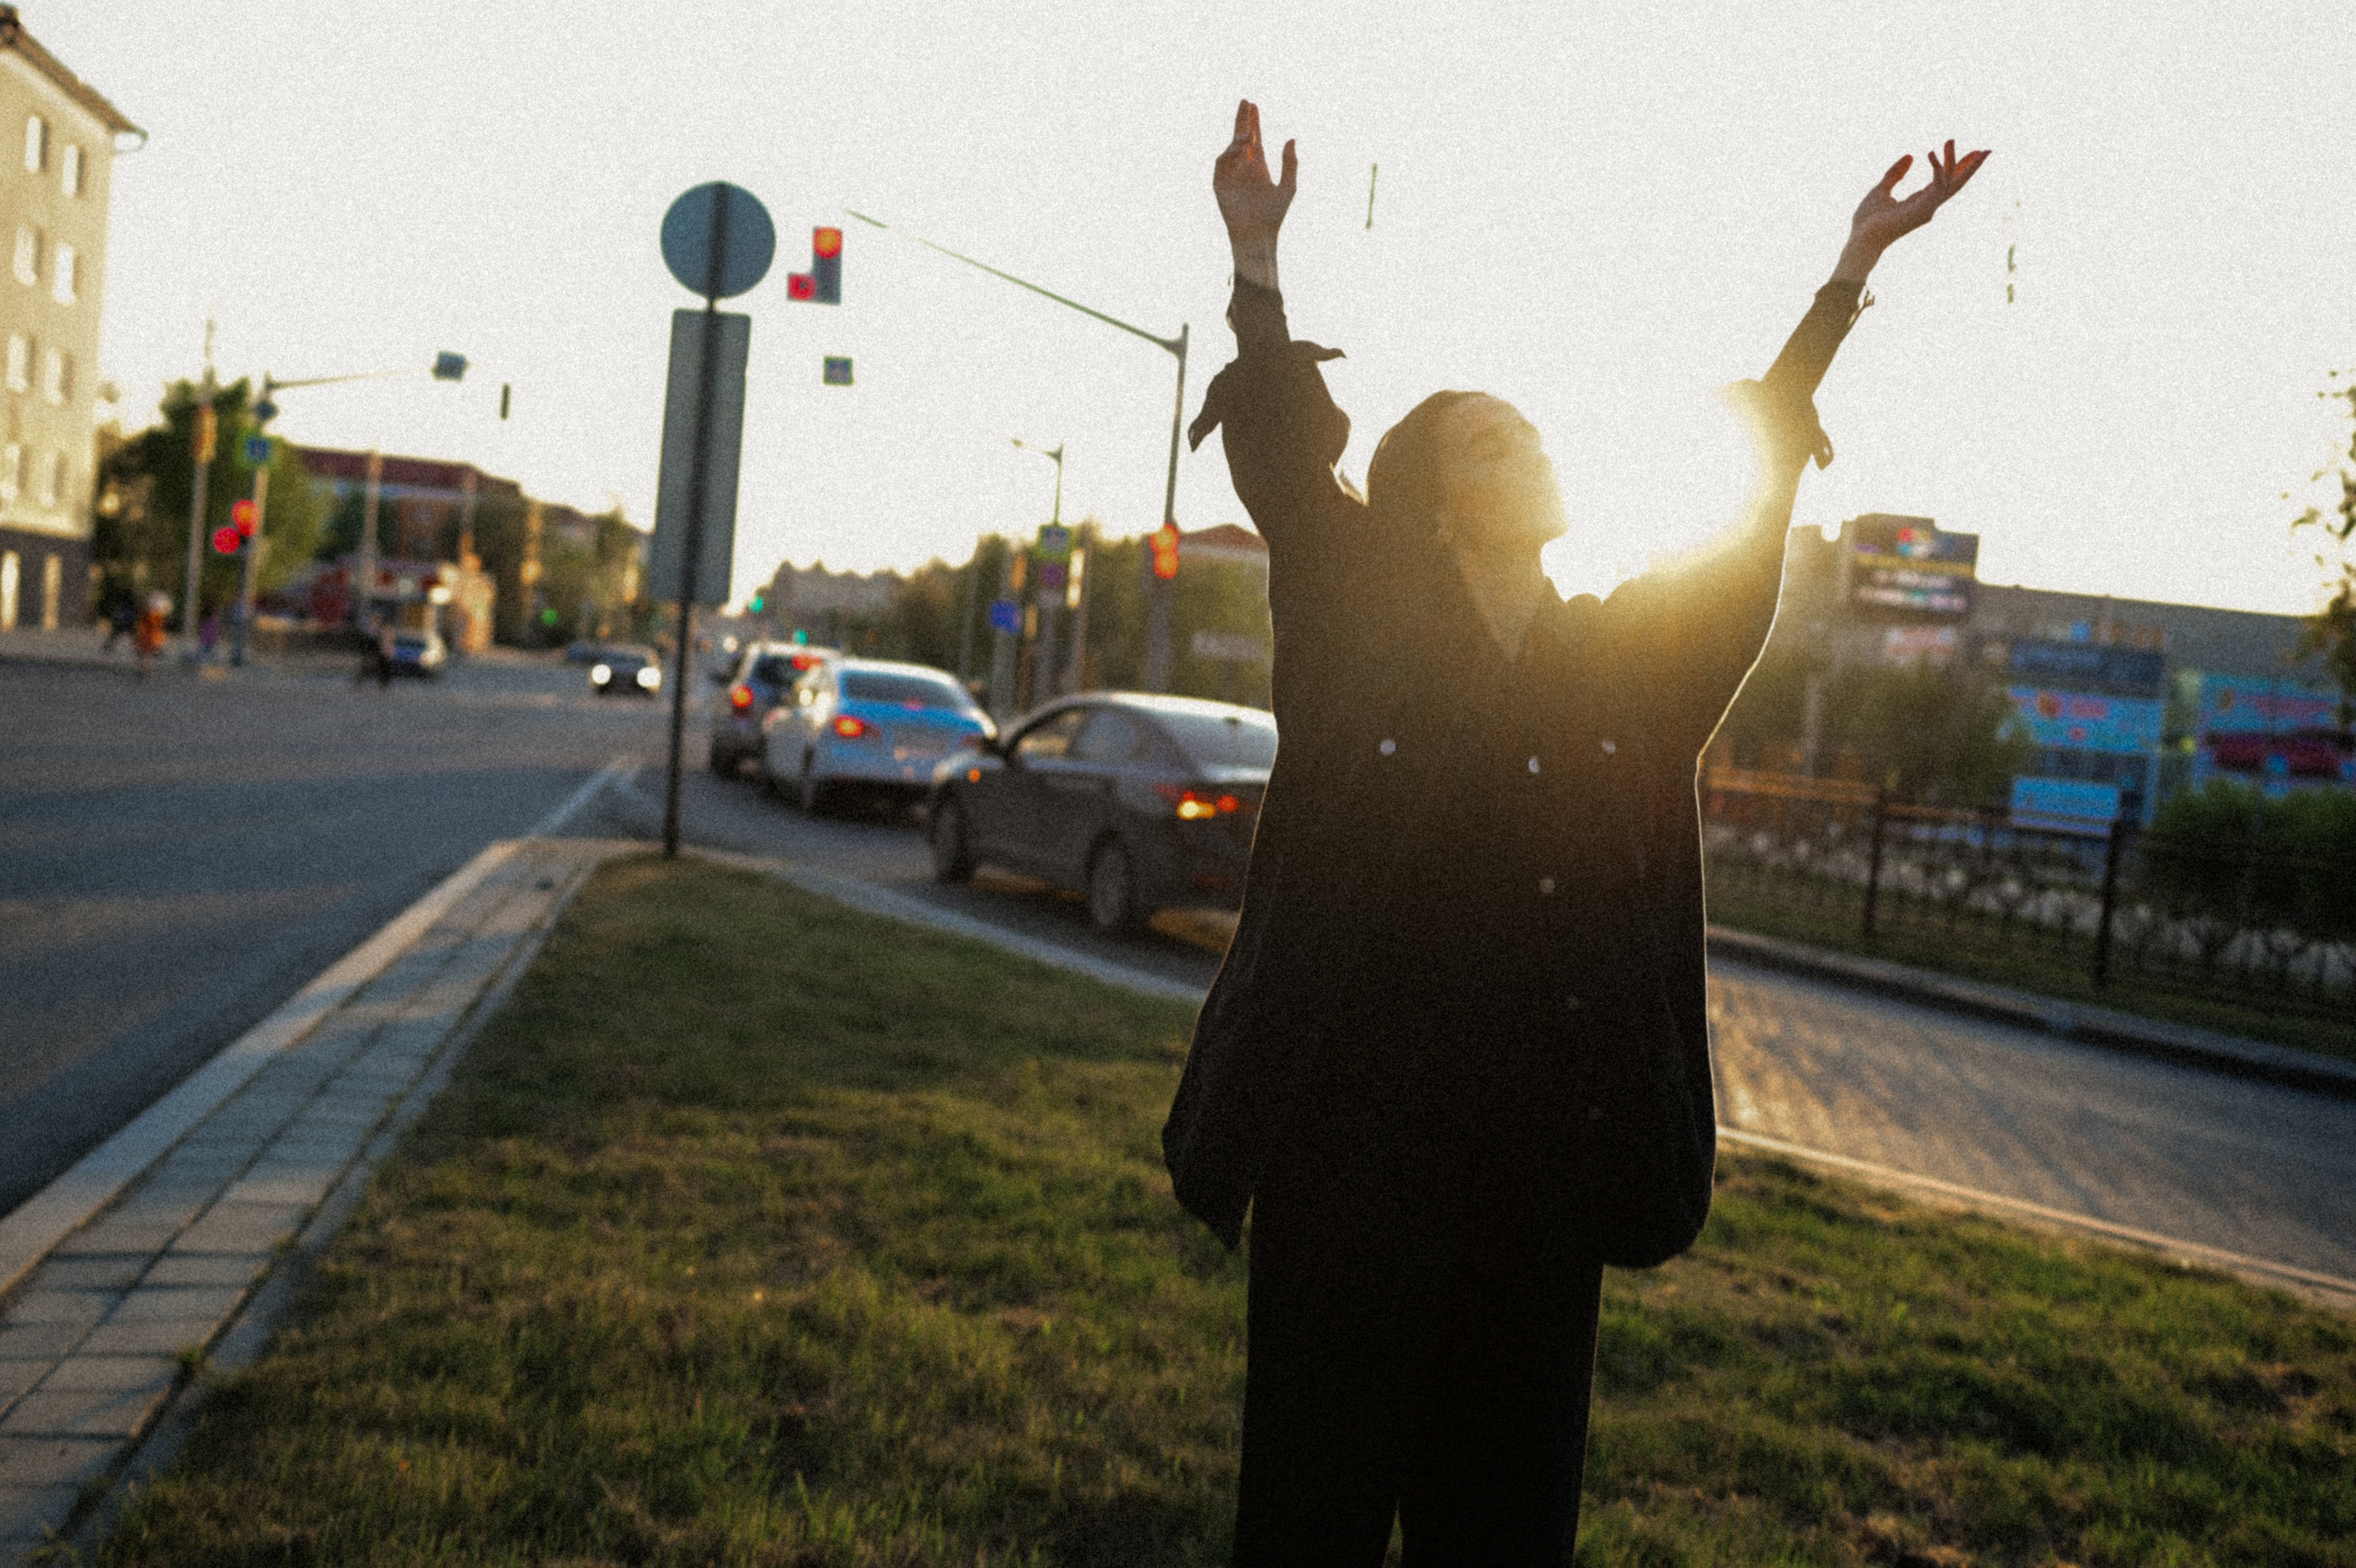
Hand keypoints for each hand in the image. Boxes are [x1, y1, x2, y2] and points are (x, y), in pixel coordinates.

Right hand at [1215, 99, 1295, 251]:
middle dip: (1242, 120)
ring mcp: (1230, 175)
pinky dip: (1230, 153)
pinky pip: (1222, 162)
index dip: (1254, 122)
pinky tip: (1241, 148)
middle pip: (1241, 138)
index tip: (1253, 106)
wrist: (1257, 235)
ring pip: (1231, 148)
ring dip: (1239, 138)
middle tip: (1246, 101)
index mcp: (1258, 167)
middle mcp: (1243, 168)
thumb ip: (1290, 163)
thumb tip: (1291, 138)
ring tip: (1248, 134)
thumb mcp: (1288, 187)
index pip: (1254, 139)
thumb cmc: (1274, 215)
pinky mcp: (1219, 184)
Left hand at [1834, 140, 1989, 282]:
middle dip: (1971, 167)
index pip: (1944, 181)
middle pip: (1956, 183)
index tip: (1971, 152)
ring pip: (1950, 181)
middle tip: (1987, 150)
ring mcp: (1928, 209)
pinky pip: (1937, 185)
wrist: (1861, 237)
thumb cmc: (1868, 220)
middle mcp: (1928, 205)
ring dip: (1954, 160)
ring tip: (1950, 140)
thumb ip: (1896, 173)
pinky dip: (1937, 168)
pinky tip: (1930, 153)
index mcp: (1920, 201)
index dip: (1956, 166)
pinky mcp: (1924, 210)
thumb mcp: (1881, 189)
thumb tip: (1910, 155)